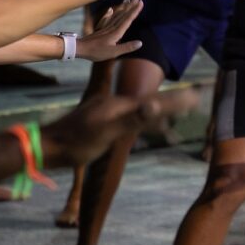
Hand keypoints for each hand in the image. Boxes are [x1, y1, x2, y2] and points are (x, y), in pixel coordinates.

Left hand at [39, 87, 201, 167]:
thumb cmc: (77, 143)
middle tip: (193, 98)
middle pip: (150, 102)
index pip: (155, 102)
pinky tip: (146, 121)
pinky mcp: (102, 121)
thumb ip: (132, 118)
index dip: (176, 101)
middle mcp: (115, 104)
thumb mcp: (107, 131)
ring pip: (140, 110)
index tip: (196, 97)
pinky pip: (131, 117)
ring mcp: (107, 112)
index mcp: (119, 105)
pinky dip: (145, 119)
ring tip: (177, 109)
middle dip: (172, 101)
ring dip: (160, 110)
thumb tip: (156, 106)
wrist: (48, 147)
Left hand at [75, 0, 144, 60]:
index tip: (141, 2)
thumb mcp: (113, 52)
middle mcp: (112, 27)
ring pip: (116, 15)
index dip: (135, 11)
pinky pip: (107, 19)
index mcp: (116, 32)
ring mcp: (105, 28)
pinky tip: (111, 9)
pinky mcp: (100, 29)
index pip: (128, 20)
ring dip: (123, 7)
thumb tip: (140, 43)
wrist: (80, 48)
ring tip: (127, 0)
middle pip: (123, 14)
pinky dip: (110, 13)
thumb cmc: (96, 52)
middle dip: (131, 6)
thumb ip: (127, 47)